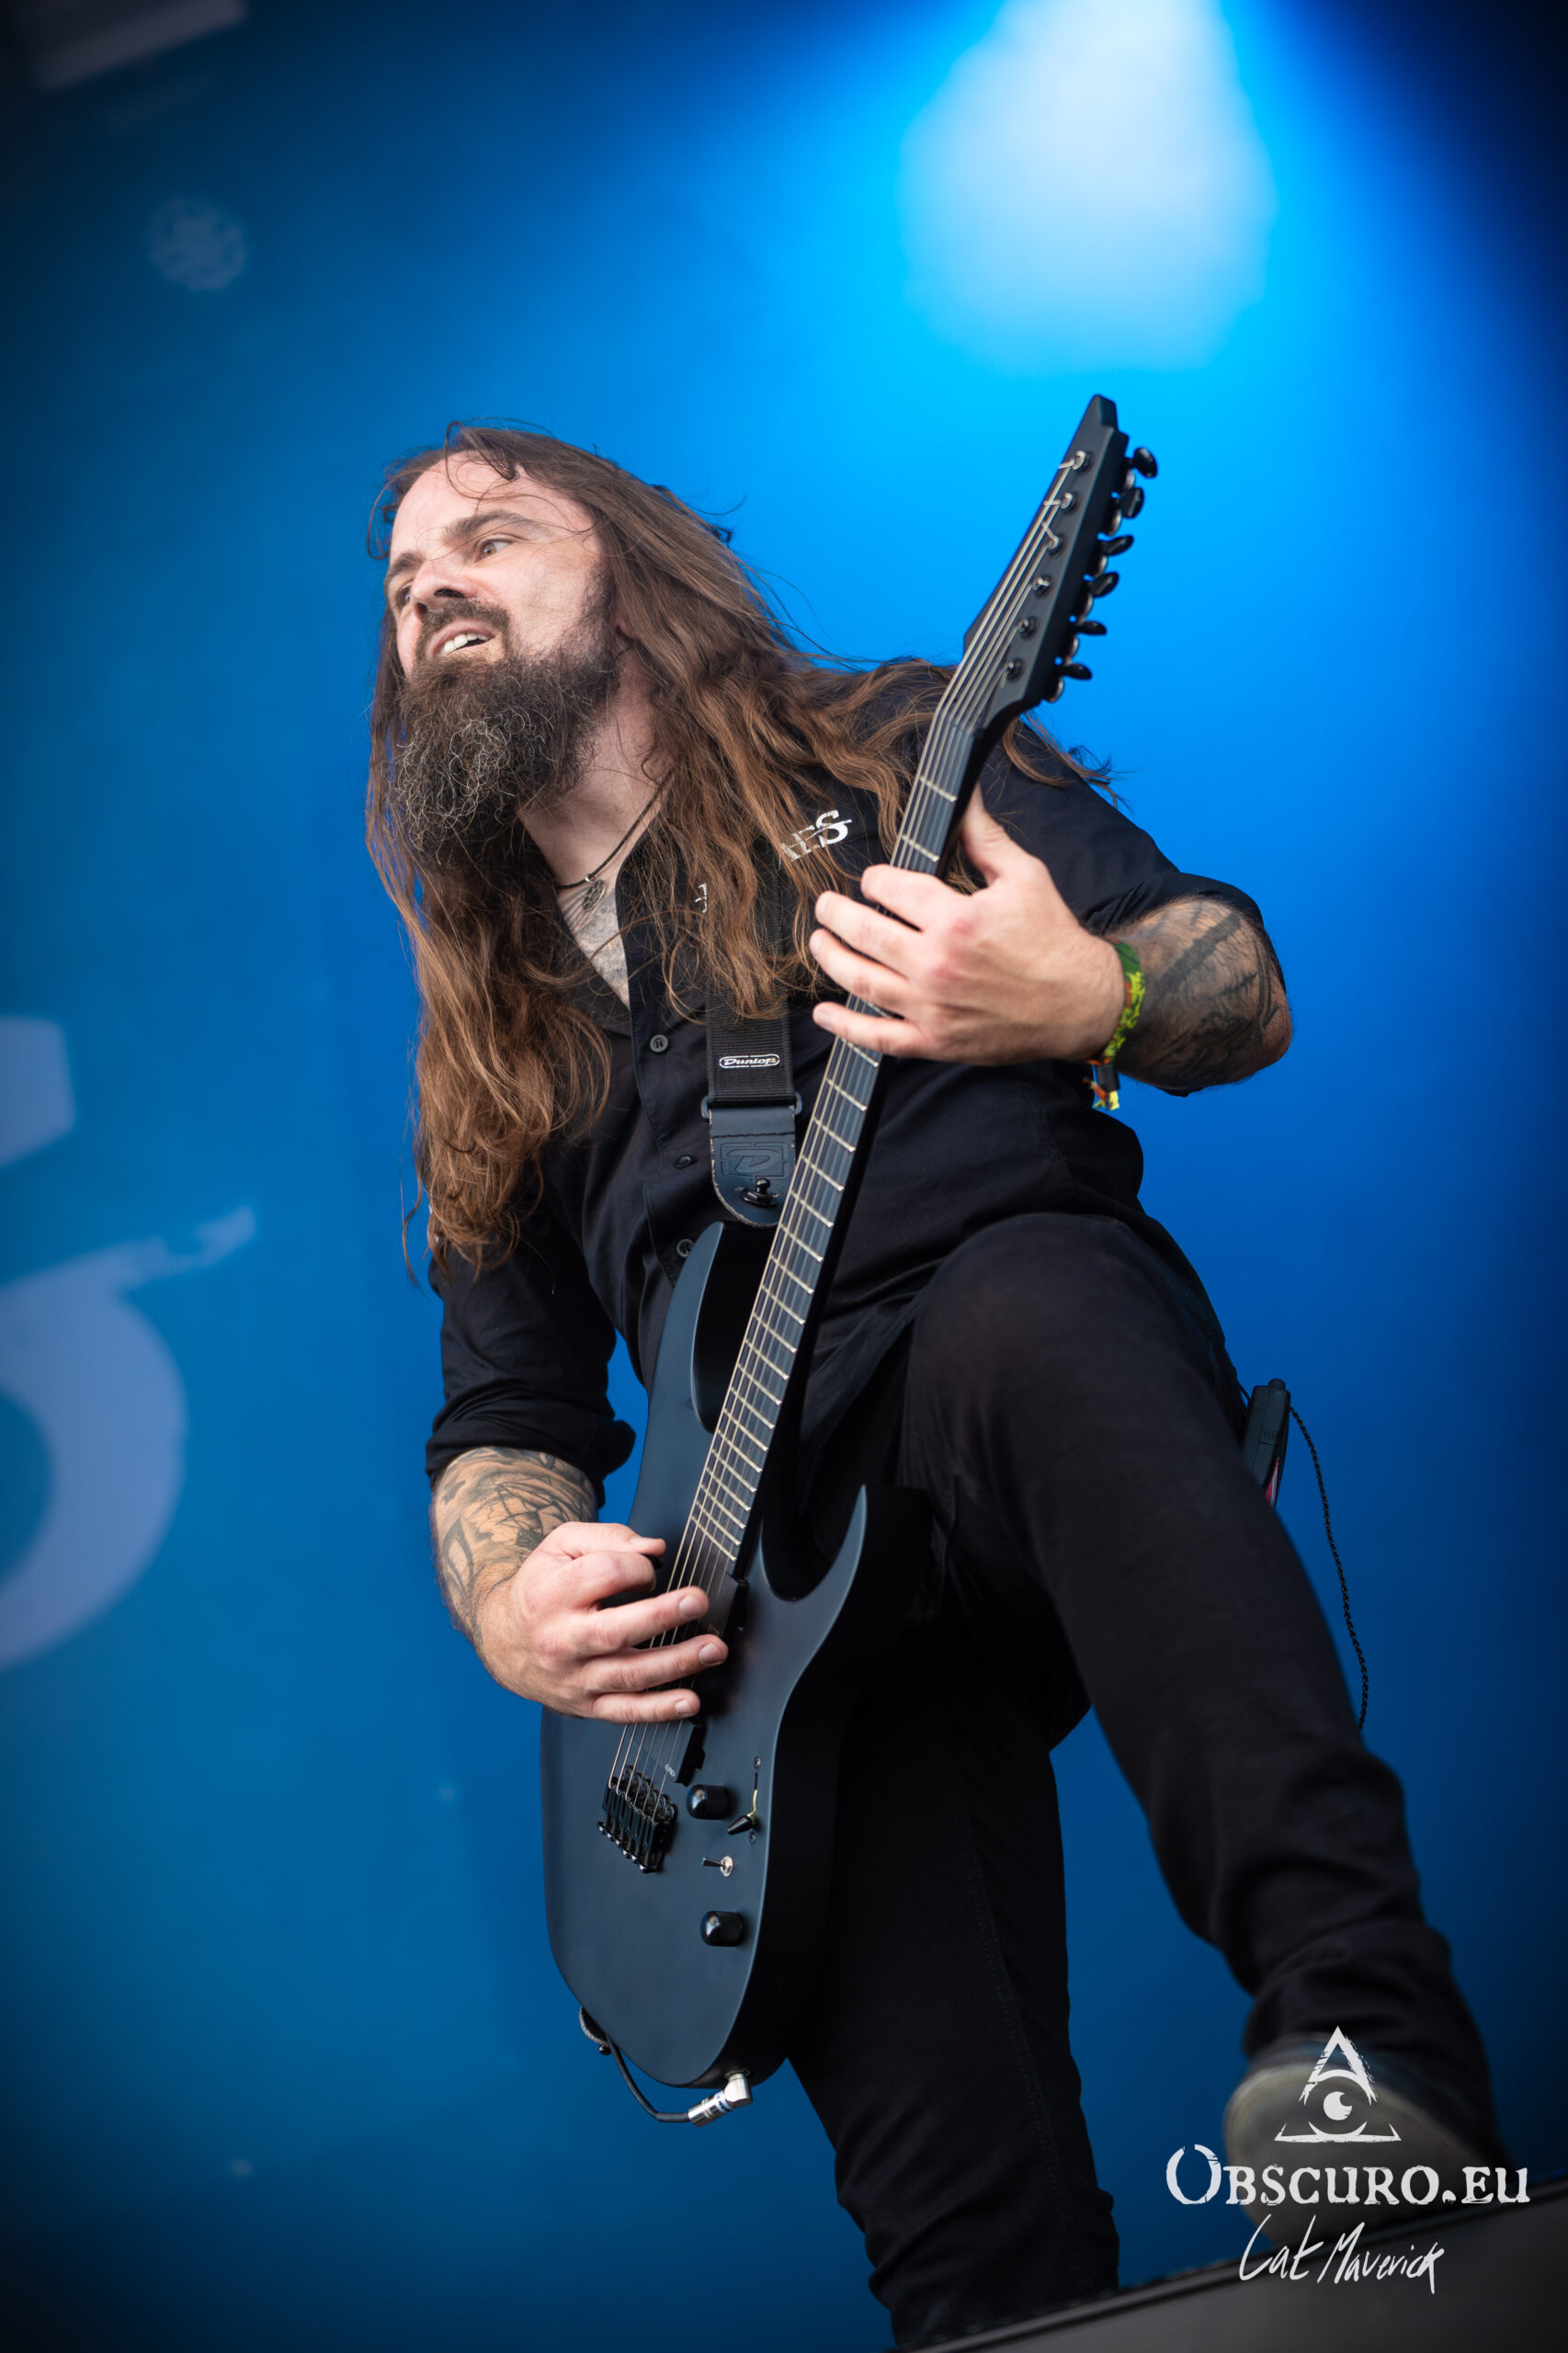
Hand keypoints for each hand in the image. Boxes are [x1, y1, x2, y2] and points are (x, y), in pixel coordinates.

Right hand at [476, 1521, 726, 1721]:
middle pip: (613, 1630)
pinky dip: (660, 1710)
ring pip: (627, 1674)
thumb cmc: (541, 1589)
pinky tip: (690, 1701)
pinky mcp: (586, 1705)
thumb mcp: (561, 1548)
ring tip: (712, 1649)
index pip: (601, 1574)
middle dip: (661, 1615)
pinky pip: (625, 1712)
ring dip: (675, 1663)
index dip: (636, 1566)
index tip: (649, 1568)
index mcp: (550, 1595)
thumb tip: (653, 1549)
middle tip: (697, 1602)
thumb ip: (608, 1538)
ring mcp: (573, 1678)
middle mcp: (559, 1640)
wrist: (504, 1642)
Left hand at [808, 793, 1125, 1062]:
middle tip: (825, 906)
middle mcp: (937, 963)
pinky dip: (846, 1026)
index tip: (873, 881)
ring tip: (819, 942)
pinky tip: (825, 1012)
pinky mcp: (936, 1041)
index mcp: (956, 919)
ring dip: (831, 958)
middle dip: (836, 914)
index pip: (891, 890)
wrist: (1081, 1003)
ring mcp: (933, 1006)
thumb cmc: (1054, 940)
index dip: (875, 880)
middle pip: (864, 932)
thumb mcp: (1025, 876)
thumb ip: (985, 837)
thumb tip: (966, 796)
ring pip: (862, 980)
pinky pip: (879, 1037)